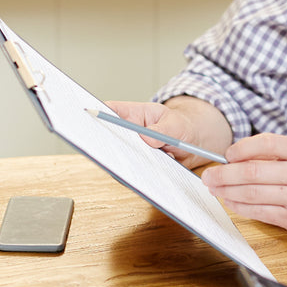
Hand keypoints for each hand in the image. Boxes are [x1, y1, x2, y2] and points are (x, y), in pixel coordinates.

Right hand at [105, 99, 222, 167]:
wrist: (193, 143)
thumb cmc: (181, 126)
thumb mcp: (175, 124)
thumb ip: (162, 130)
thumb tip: (146, 138)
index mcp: (133, 115)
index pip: (110, 110)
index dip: (98, 114)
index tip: (93, 118)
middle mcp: (129, 134)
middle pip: (109, 137)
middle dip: (107, 144)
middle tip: (114, 150)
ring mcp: (133, 151)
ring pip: (120, 158)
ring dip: (127, 162)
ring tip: (139, 164)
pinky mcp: (139, 167)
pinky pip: (134, 174)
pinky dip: (139, 176)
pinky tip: (148, 175)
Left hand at [201, 134, 286, 238]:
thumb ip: (275, 156)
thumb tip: (236, 158)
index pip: (267, 143)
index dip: (242, 148)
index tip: (228, 154)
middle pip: (253, 172)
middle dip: (224, 174)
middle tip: (209, 174)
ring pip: (252, 193)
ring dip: (227, 191)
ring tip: (214, 188)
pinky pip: (259, 212)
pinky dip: (240, 206)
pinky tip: (230, 201)